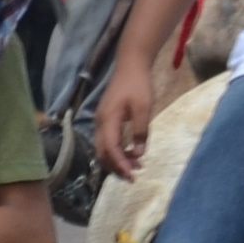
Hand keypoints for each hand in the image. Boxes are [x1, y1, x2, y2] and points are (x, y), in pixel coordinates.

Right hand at [96, 60, 164, 180]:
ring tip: (135, 167)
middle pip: (102, 153)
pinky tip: (130, 153)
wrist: (130, 65)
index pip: (111, 149)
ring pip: (103, 148)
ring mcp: (100, 120)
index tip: (133, 176)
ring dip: (116, 160)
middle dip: (117, 167)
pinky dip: (116, 151)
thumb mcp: (144, 108)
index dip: (120, 165)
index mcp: (108, 120)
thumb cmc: (138, 85)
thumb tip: (139, 154)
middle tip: (134, 177)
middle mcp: (99, 123)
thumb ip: (140, 132)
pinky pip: (106, 141)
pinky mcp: (104, 119)